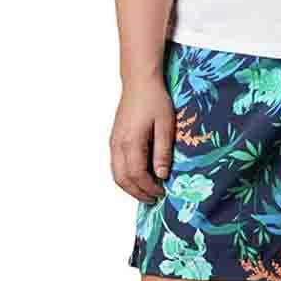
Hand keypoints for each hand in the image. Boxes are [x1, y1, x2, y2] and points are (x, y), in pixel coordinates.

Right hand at [110, 77, 175, 202]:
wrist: (139, 82)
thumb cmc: (155, 100)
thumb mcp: (166, 126)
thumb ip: (163, 152)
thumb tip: (161, 175)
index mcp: (131, 141)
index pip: (137, 175)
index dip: (149, 188)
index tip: (162, 192)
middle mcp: (118, 144)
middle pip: (123, 179)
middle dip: (138, 193)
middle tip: (153, 199)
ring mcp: (114, 142)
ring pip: (116, 175)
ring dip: (130, 188)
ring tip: (146, 192)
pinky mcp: (114, 140)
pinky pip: (116, 166)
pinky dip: (126, 177)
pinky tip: (139, 178)